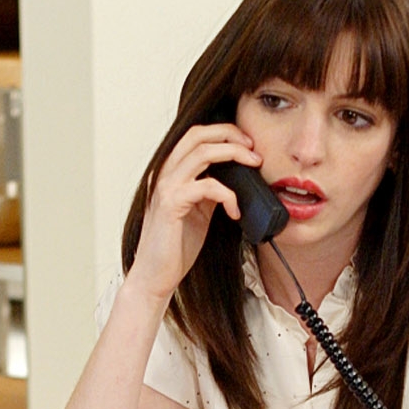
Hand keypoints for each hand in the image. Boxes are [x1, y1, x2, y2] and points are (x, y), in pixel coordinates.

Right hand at [129, 123, 261, 301]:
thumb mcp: (198, 210)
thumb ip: (209, 190)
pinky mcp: (171, 204)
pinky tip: (236, 211)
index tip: (248, 144)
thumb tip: (236, 176)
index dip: (224, 132)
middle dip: (231, 134)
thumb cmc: (175, 247)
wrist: (155, 276)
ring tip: (254, 166)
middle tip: (254, 149)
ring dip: (234, 155)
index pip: (195, 134)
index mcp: (169, 171)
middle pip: (198, 133)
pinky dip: (228, 195)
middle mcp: (164, 173)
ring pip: (203, 152)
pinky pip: (207, 186)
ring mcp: (165, 187)